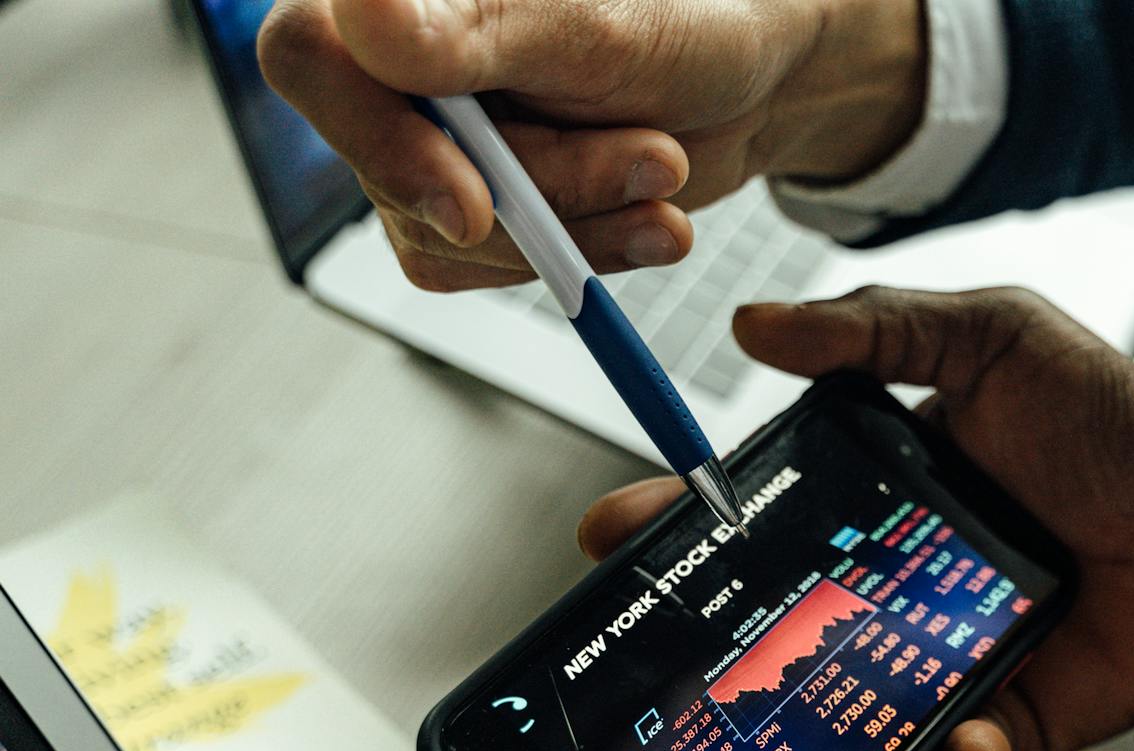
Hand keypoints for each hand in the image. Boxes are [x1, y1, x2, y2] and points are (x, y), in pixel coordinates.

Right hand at [258, 0, 925, 289]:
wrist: (755, 82)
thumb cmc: (684, 21)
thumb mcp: (594, 23)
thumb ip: (476, 29)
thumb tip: (358, 16)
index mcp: (399, 0)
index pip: (308, 58)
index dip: (379, 139)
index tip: (475, 201)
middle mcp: (395, 67)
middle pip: (399, 169)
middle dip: (544, 186)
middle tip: (653, 161)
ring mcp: (431, 144)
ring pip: (456, 237)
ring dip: (580, 225)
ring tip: (665, 169)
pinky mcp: (479, 209)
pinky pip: (502, 270)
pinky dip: (588, 256)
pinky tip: (649, 220)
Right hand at [578, 286, 1133, 750]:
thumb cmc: (1115, 421)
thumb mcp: (991, 335)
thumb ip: (878, 327)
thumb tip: (754, 325)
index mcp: (880, 492)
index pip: (761, 511)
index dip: (684, 523)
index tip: (616, 533)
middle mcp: (897, 579)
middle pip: (782, 619)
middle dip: (711, 640)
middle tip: (661, 652)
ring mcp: (945, 652)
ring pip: (850, 702)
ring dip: (807, 717)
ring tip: (776, 720)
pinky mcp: (1010, 711)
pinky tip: (961, 731)